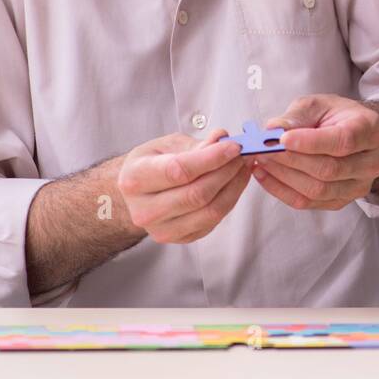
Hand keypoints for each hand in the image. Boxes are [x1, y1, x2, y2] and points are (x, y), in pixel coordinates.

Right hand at [115, 131, 249, 243]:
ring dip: (233, 187)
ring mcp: (161, 229)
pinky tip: (235, 183)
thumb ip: (196, 144)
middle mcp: (144, 209)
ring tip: (242, 167)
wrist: (137, 193)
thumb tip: (222, 139)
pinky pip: (213, 221)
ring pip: (209, 211)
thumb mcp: (167, 145)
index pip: (179, 170)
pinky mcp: (179, 238)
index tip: (234, 147)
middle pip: (197, 194)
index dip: (211, 158)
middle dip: (226, 172)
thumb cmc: (151, 164)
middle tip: (242, 155)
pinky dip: (230, 200)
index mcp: (135, 179)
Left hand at [250, 95, 378, 210]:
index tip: (282, 139)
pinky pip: (309, 203)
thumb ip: (297, 116)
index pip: (343, 141)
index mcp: (372, 130)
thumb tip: (273, 130)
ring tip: (261, 160)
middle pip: (330, 169)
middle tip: (263, 149)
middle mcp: (372, 162)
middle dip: (291, 160)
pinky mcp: (342, 201)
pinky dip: (282, 190)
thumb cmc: (335, 116)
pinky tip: (265, 175)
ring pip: (318, 190)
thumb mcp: (318, 104)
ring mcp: (359, 186)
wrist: (352, 134)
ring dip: (284, 177)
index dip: (311, 142)